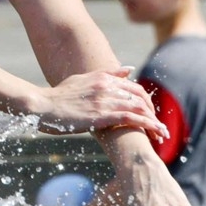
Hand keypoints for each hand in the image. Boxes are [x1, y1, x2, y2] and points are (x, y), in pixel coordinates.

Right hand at [34, 68, 168, 140]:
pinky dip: (147, 126)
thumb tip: (129, 69)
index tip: (150, 115)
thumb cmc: (59, 95)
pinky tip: (154, 134)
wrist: (42, 105)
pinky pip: (131, 119)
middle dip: (153, 113)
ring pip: (140, 109)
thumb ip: (107, 74)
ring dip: (154, 122)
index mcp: (104, 77)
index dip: (146, 102)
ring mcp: (105, 100)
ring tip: (163, 135)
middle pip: (141, 98)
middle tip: (159, 128)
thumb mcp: (83, 79)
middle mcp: (108, 86)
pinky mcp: (102, 115)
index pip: (135, 88)